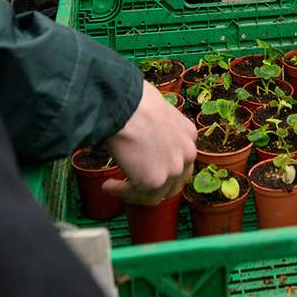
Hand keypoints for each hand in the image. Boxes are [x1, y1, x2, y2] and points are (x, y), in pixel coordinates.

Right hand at [98, 82, 195, 204]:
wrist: (124, 104)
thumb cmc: (134, 100)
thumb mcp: (157, 110)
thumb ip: (158, 126)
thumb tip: (143, 131)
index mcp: (189, 134)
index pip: (181, 160)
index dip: (163, 168)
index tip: (144, 168)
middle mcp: (187, 153)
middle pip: (175, 182)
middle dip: (155, 185)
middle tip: (135, 184)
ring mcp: (173, 169)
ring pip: (156, 194)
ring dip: (134, 192)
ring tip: (114, 185)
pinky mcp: (155, 181)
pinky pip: (136, 196)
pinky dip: (120, 192)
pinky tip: (108, 185)